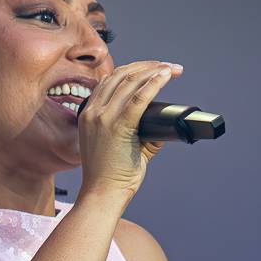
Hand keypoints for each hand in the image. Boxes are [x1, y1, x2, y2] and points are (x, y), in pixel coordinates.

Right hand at [77, 60, 182, 198]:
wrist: (103, 194)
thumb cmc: (111, 175)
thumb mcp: (119, 145)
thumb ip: (138, 131)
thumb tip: (162, 124)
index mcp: (88, 113)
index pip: (111, 80)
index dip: (134, 69)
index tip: (153, 68)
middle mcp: (93, 111)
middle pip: (122, 74)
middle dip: (148, 66)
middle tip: (168, 67)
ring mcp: (103, 117)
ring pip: (131, 81)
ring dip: (154, 71)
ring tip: (171, 69)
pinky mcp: (117, 126)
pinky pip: (139, 97)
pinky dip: (154, 83)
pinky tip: (165, 76)